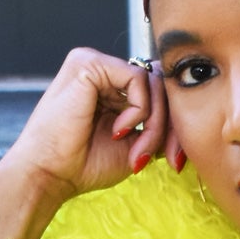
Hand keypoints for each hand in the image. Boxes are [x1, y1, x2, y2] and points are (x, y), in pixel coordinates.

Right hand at [0, 46, 172, 238]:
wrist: (49, 175)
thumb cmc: (83, 166)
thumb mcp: (136, 145)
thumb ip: (159, 125)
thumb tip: (190, 115)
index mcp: (109, 88)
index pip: (158, 91)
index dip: (173, 124)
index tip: (175, 161)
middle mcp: (102, 70)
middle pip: (160, 84)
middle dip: (170, 127)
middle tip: (163, 160)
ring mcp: (94, 62)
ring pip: (153, 82)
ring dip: (155, 124)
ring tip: (136, 152)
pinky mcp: (89, 63)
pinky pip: (138, 78)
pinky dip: (139, 110)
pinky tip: (119, 131)